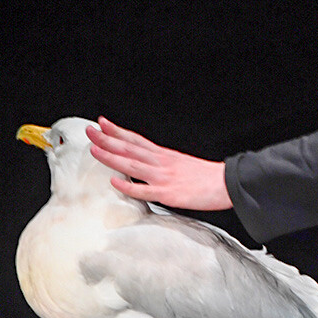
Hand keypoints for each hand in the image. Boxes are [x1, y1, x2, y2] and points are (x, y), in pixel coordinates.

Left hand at [86, 117, 232, 210]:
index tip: (102, 122)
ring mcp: (164, 178)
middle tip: (90, 130)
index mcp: (165, 156)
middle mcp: (161, 163)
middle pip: (130, 149)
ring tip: (95, 149)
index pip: (136, 140)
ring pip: (133, 165)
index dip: (117, 131)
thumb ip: (164, 163)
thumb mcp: (182, 163)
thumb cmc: (207, 177)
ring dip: (112, 157)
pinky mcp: (169, 194)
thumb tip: (147, 164)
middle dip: (107, 139)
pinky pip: (145, 190)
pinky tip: (115, 182)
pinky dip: (128, 186)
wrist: (228, 184)